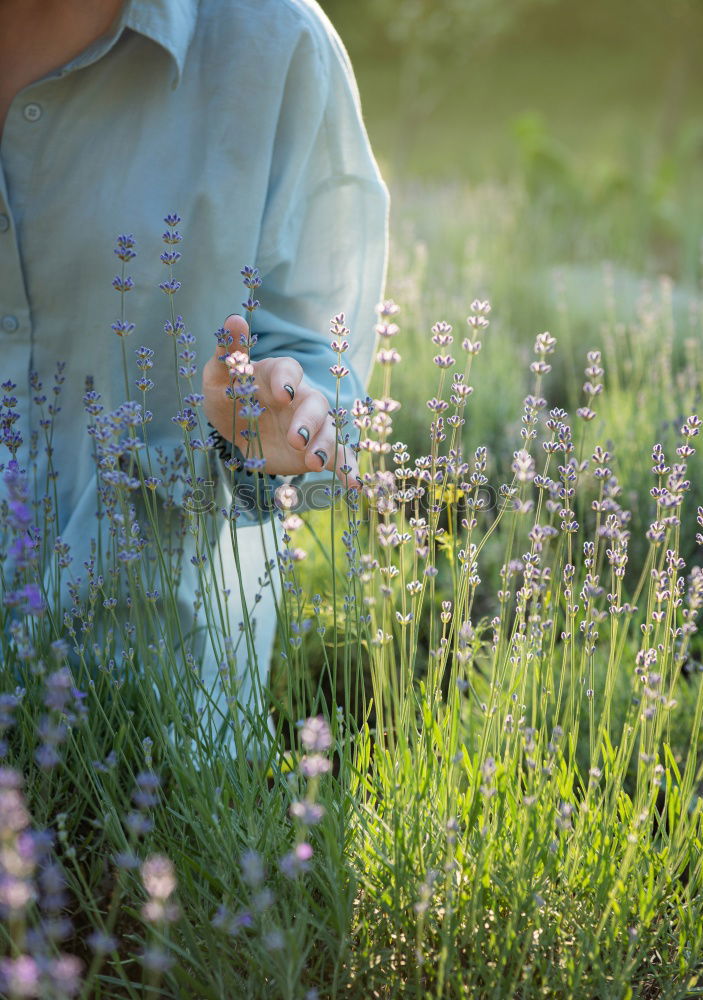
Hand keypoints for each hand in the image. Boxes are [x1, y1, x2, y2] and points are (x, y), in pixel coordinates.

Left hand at [202, 315, 359, 483]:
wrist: (239, 429)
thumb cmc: (231, 396)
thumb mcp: (221, 378)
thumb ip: (229, 353)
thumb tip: (232, 319)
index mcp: (278, 376)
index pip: (288, 370)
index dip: (287, 381)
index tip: (282, 394)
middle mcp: (301, 398)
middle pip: (315, 403)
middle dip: (308, 420)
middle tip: (295, 438)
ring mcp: (312, 424)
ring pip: (328, 429)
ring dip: (324, 444)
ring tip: (312, 462)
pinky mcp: (317, 448)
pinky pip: (338, 457)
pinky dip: (348, 470)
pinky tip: (354, 486)